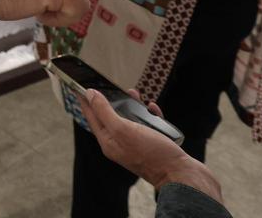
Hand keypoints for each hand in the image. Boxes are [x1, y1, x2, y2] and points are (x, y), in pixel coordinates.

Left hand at [76, 89, 223, 203]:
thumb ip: (105, 112)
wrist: (181, 175)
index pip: (93, 117)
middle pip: (111, 117)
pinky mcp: (153, 145)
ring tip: (134, 93)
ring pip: (131, 120)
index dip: (86, 101)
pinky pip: (149, 126)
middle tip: (112, 86)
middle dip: (111, 101)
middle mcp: (121, 144)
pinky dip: (150, 115)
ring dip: (133, 106)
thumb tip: (90, 95)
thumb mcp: (124, 129)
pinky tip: (154, 109)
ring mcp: (138, 145)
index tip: (80, 86)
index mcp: (109, 142)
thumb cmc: (152, 153)